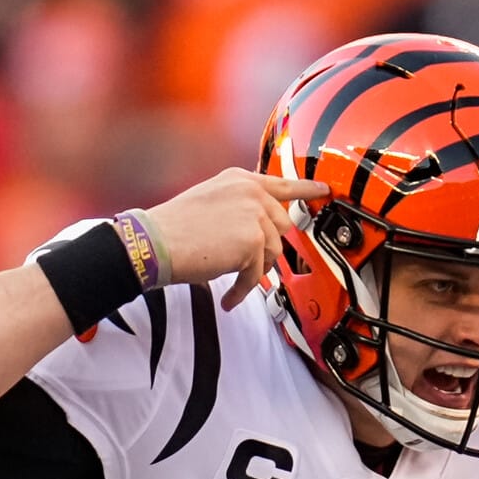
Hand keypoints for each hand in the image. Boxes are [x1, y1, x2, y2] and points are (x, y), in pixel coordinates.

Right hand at [144, 168, 330, 309]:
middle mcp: (251, 192)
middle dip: (264, 251)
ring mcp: (254, 214)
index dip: (306, 188)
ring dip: (252, 272)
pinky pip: (258, 274)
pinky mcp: (253, 241)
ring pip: (272, 254)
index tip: (324, 189)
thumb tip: (264, 232)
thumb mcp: (212, 203)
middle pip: (280, 229)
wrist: (155, 243)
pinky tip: (229, 297)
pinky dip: (243, 290)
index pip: (282, 184)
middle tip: (244, 264)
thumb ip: (241, 208)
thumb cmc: (174, 229)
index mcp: (240, 180)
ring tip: (230, 278)